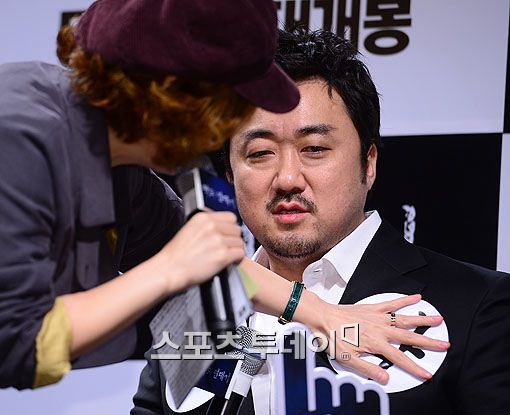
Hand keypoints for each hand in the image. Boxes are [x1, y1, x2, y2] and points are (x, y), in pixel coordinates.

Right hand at [151, 211, 244, 293]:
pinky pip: (240, 253)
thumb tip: (224, 227)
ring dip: (235, 250)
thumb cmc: (177, 255)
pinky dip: (237, 259)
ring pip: (240, 242)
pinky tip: (229, 262)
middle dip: (233, 239)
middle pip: (237, 230)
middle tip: (227, 248)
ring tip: (226, 256)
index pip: (231, 217)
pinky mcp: (223, 255)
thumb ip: (207, 225)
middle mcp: (212, 226)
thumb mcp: (189, 229)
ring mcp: (218, 240)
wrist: (169, 270)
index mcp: (203, 217)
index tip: (227, 235)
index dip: (230, 228)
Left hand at [308, 293, 449, 383]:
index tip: (427, 374)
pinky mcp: (372, 308)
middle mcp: (380, 329)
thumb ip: (367, 369)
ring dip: (422, 319)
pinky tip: (415, 297)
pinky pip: (391, 303)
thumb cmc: (332, 337)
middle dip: (428, 342)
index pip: (400, 358)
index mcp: (375, 343)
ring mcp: (377, 317)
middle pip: (409, 337)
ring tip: (437, 319)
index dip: (414, 367)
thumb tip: (384, 378)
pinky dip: (404, 300)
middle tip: (445, 344)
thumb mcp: (347, 359)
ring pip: (404, 318)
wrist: (322, 317)